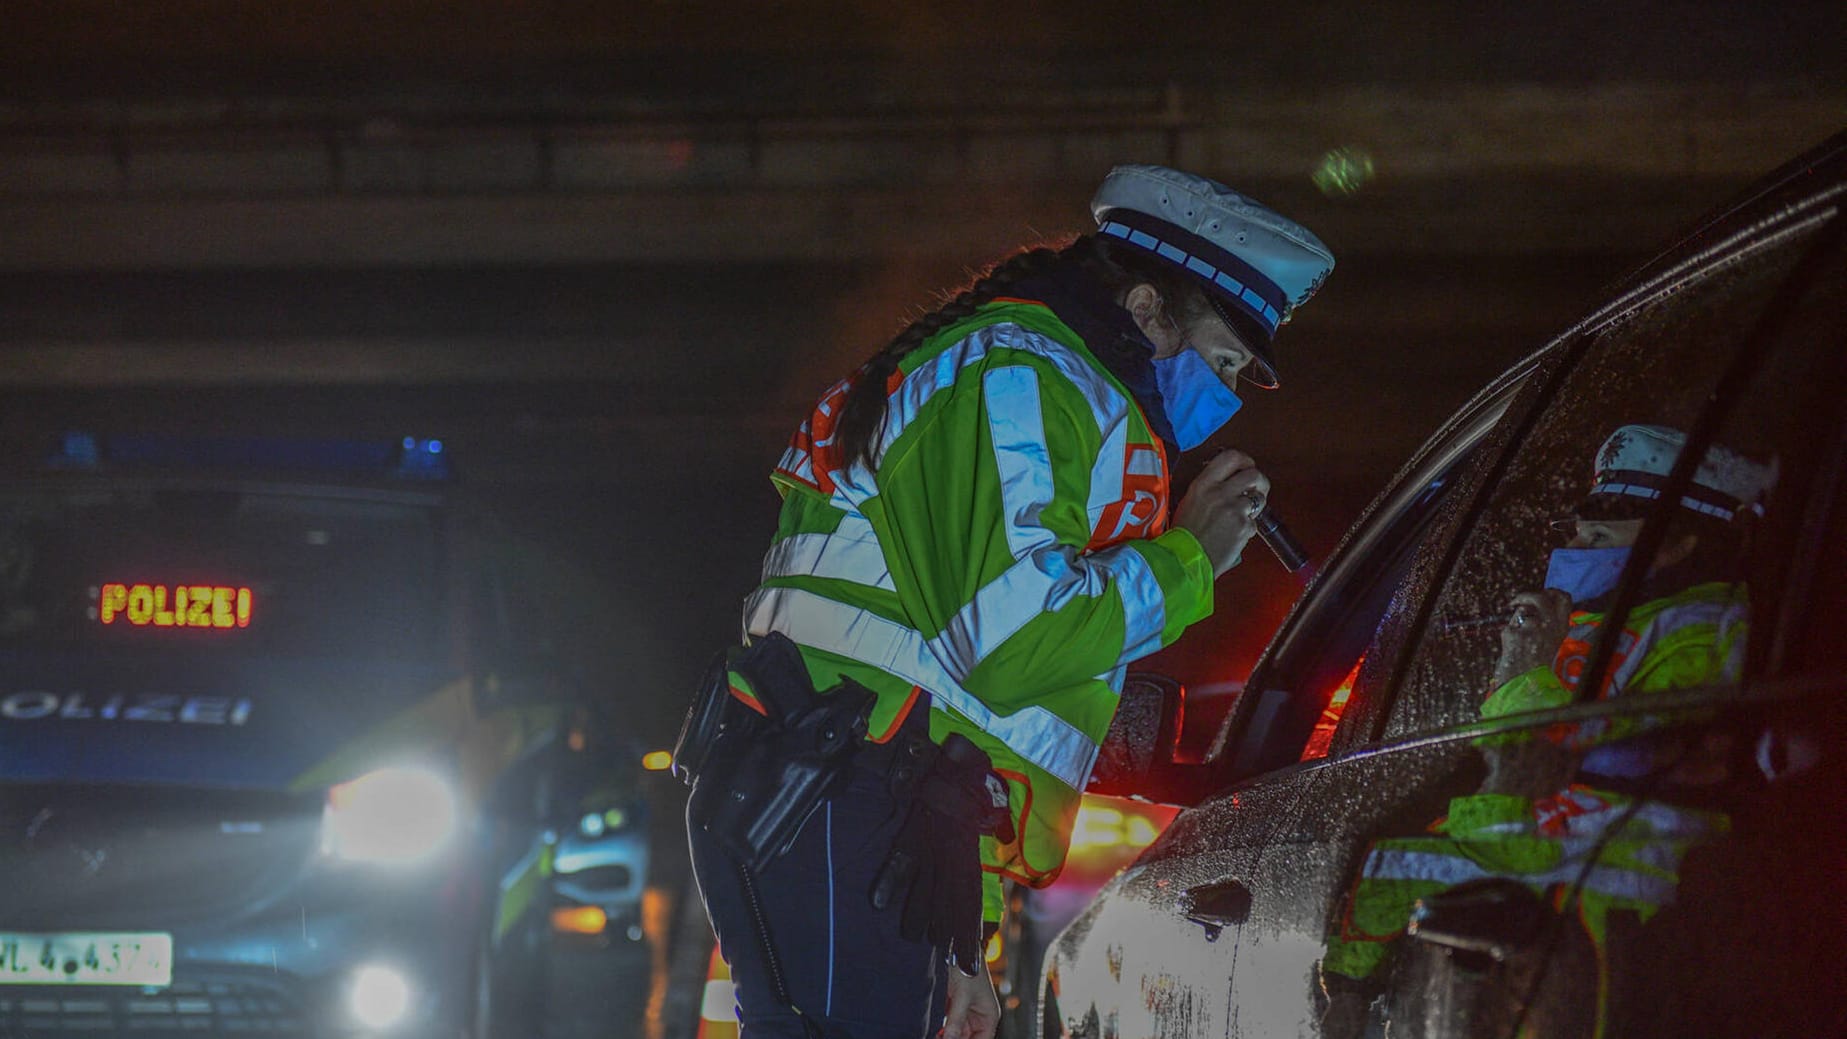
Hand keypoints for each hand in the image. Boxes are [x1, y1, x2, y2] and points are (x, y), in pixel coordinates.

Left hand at [941, 962, 999, 1038]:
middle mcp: (980, 1016)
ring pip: (958, 1033)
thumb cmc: (969, 968)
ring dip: (949, 1036)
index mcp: (989, 1016)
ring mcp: (968, 1011)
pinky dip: (944, 1030)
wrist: (959, 950)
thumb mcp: (963, 996)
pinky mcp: (956, 1006)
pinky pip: (951, 1024)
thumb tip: (949, 1038)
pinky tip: (938, 1032)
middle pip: (969, 1038)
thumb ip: (956, 1020)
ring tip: (939, 1036)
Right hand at [1172, 449, 1270, 577]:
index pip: (1231, 457)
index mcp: (1203, 484)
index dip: (1245, 460)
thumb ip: (1209, 488)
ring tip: (1243, 515)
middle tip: (1256, 490)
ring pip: (1259, 499)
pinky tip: (1234, 535)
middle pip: (1254, 474)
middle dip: (1260, 482)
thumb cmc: (1182, 535)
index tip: (1247, 466)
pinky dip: (1247, 529)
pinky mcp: (1243, 527)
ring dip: (1255, 506)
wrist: (1184, 560)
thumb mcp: (1189, 502)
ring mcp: (1234, 510)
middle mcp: (1220, 493)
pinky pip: (1254, 523)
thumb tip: (1228, 481)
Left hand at [1491, 589, 1572, 685]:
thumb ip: (1546, 623)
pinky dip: (1508, 635)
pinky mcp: (1516, 633)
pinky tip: (1512, 648)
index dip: (1551, 592)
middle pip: (1543, 597)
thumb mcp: (1550, 641)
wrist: (1526, 682)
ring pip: (1522, 609)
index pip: (1564, 599)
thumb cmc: (1536, 664)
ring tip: (1514, 632)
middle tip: (1519, 601)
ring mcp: (1533, 628)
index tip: (1541, 594)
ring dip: (1516, 618)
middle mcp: (1550, 625)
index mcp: (1562, 627)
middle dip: (1529, 595)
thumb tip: (1533, 606)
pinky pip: (1509, 627)